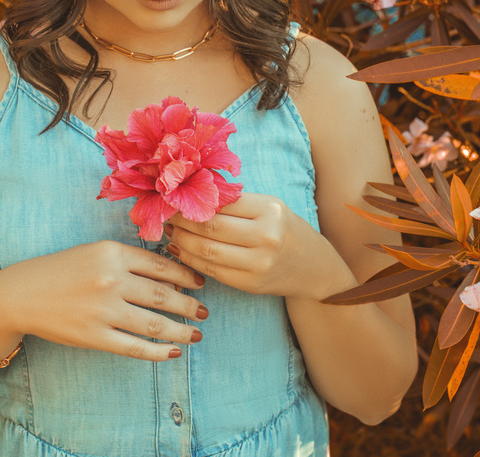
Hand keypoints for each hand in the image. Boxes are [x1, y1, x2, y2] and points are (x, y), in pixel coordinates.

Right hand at [0, 240, 209, 361]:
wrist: (23, 294)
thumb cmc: (61, 270)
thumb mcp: (94, 252)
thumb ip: (127, 260)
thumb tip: (169, 276)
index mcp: (112, 253)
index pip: (160, 265)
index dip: (185, 276)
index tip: (200, 282)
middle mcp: (110, 279)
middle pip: (162, 294)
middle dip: (189, 305)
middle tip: (205, 311)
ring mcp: (103, 310)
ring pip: (154, 323)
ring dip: (181, 330)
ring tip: (196, 334)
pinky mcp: (94, 336)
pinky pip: (134, 347)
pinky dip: (157, 352)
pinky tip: (172, 352)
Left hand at [164, 193, 322, 297]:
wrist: (315, 267)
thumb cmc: (287, 230)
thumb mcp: (269, 207)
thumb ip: (235, 203)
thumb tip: (191, 195)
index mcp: (269, 210)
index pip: (220, 202)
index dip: (191, 200)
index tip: (172, 197)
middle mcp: (265, 236)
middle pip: (209, 227)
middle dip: (181, 220)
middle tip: (164, 214)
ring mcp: (258, 263)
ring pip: (205, 250)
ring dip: (181, 240)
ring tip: (169, 231)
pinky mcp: (250, 284)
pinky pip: (211, 270)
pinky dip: (190, 259)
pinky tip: (180, 249)